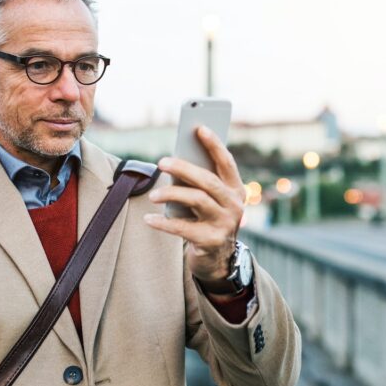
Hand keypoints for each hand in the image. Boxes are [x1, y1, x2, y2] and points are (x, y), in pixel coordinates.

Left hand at [143, 125, 246, 290]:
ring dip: (171, 194)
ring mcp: (225, 224)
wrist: (218, 258)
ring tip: (152, 195)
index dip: (214, 144)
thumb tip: (175, 161)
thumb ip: (200, 181)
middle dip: (184, 168)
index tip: (199, 128)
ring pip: (197, 200)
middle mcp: (235, 205)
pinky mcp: (211, 241)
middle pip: (208, 181)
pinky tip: (149, 218)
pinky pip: (183, 228)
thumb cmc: (207, 219)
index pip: (226, 162)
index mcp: (236, 189)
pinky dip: (163, 222)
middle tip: (162, 163)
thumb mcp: (209, 199)